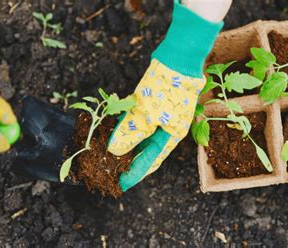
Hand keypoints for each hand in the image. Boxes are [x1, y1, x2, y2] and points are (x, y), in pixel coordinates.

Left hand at [108, 0, 229, 190]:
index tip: (119, 185)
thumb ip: (131, 134)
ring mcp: (162, 116)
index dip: (134, 175)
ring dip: (126, 143)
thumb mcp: (147, 114)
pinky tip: (115, 129)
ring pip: (141, 136)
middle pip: (146, 151)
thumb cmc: (167, 87)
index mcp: (171, 137)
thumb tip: (113, 151)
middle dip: (128, 161)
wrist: (179, 59)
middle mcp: (168, 129)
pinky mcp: (156, 104)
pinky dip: (128, 127)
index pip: (150, 163)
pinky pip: (139, 121)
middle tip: (111, 171)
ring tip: (109, 153)